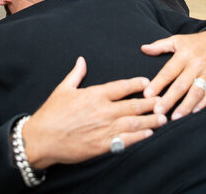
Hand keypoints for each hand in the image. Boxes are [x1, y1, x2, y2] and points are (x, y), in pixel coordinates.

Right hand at [22, 57, 165, 168]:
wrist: (42, 138)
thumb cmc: (52, 112)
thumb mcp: (63, 89)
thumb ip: (76, 74)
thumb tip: (82, 60)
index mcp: (95, 94)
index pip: (122, 86)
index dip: (137, 84)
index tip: (147, 82)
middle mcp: (103, 110)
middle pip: (133, 105)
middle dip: (150, 103)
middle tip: (163, 101)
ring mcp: (104, 128)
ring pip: (133, 123)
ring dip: (150, 120)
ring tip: (163, 118)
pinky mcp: (102, 145)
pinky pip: (126, 140)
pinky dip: (139, 137)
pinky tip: (149, 134)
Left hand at [141, 30, 205, 119]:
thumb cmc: (195, 43)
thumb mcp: (177, 40)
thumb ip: (159, 45)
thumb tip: (143, 48)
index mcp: (184, 55)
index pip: (168, 71)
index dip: (157, 83)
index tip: (147, 94)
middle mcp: (196, 64)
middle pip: (181, 85)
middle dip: (169, 99)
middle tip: (157, 111)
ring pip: (196, 92)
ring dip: (186, 106)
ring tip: (175, 117)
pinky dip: (204, 104)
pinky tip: (194, 112)